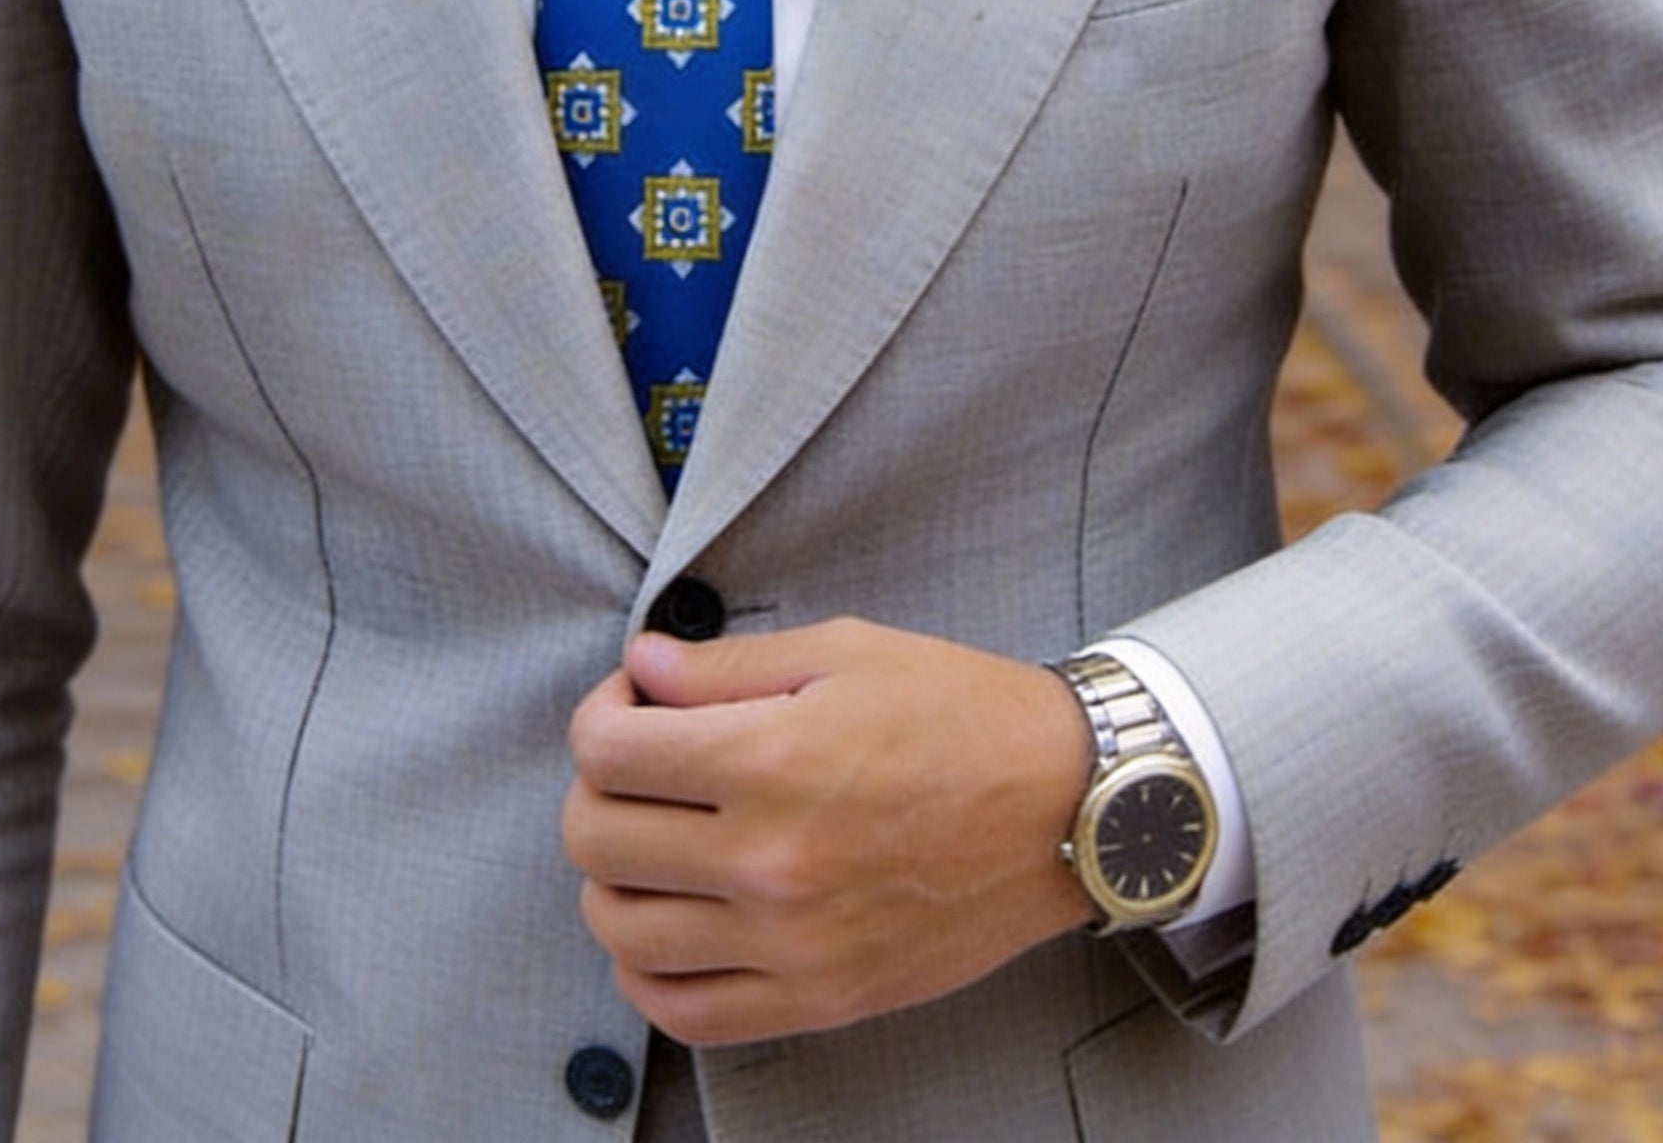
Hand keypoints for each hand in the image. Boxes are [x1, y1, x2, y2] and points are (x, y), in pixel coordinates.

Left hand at [562, 615, 1093, 1046]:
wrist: (1067, 806)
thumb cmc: (962, 713)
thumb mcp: (844, 650)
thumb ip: (726, 664)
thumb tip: (640, 668)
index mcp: (771, 761)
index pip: (607, 750)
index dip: (601, 712)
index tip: (635, 702)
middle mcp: (769, 862)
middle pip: (595, 838)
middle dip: (599, 785)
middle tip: (644, 760)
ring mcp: (791, 944)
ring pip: (620, 930)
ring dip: (615, 874)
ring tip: (658, 836)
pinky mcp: (819, 999)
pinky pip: (682, 1011)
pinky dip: (649, 968)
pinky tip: (674, 916)